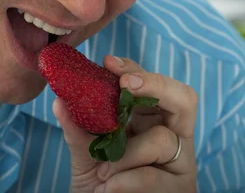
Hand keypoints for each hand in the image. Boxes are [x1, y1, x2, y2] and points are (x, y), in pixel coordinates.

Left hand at [52, 55, 197, 192]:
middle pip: (184, 98)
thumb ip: (78, 130)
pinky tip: (109, 189)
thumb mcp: (87, 157)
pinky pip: (152, 175)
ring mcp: (181, 164)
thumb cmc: (100, 188)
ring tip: (103, 172)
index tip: (108, 63)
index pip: (153, 86)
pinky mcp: (182, 189)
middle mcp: (173, 138)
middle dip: (156, 84)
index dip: (135, 69)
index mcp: (152, 123)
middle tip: (126, 85)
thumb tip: (60, 100)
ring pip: (161, 138)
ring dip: (125, 154)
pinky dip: (124, 180)